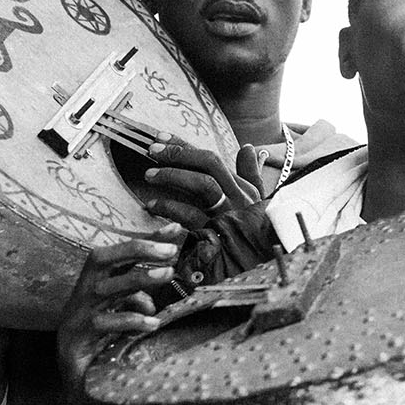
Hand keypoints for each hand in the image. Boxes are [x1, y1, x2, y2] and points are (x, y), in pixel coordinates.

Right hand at [55, 227, 184, 392]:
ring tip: (168, 274)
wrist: (76, 374)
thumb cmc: (102, 334)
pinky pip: (104, 322)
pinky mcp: (78, 335)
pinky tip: (153, 323)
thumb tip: (162, 279)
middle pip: (103, 259)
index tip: (174, 229)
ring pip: (105, 287)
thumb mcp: (124, 307)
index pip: (119, 252)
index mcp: (97, 280)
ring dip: (139, 278)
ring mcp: (79, 312)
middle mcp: (84, 291)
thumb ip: (140, 292)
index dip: (145, 239)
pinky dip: (131, 320)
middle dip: (136, 249)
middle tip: (170, 251)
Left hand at [144, 140, 263, 229]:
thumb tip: (247, 147)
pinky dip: (169, 207)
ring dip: (174, 175)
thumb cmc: (250, 234)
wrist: (254, 266)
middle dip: (179, 154)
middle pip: (210, 165)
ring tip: (149, 175)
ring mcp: (228, 215)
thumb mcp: (255, 203)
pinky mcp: (215, 234)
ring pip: (204, 185)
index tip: (160, 138)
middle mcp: (237, 197)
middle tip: (152, 151)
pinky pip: (191, 216)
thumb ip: (250, 174)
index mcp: (242, 188)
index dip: (185, 146)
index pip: (212, 158)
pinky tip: (152, 205)